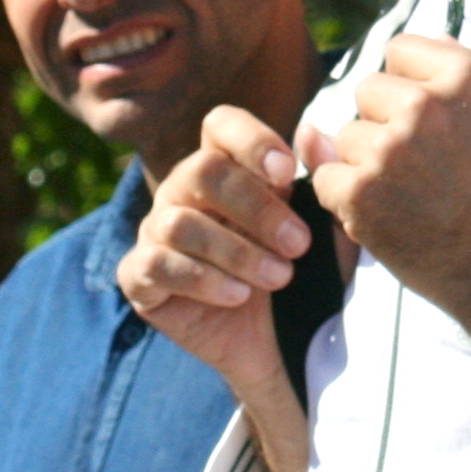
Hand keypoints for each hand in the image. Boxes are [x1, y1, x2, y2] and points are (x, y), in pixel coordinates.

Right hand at [120, 107, 316, 471]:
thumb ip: (325, 181)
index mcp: (227, 166)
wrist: (286, 346)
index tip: (288, 173)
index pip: (221, 124)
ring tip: (279, 278)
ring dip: (236, 252)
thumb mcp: (329, 232)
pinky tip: (238, 296)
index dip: (252, 141)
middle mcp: (183, 191)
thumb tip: (312, 131)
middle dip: (256, 208)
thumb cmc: (306, 278)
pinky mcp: (140, 277)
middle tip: (299, 245)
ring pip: (179, 222)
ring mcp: (156, 232)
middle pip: (202, 170)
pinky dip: (202, 280)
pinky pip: (155, 264)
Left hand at [312, 37, 470, 382]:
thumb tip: (434, 42)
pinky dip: (343, 195)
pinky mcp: (359, 193)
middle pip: (368, 90)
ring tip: (404, 190)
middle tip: (414, 158)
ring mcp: (386, 150)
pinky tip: (380, 209)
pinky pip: (325, 174)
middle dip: (384, 119)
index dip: (408, 81)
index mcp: (462, 78)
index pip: (400, 50)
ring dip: (365, 160)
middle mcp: (421, 106)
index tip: (421, 112)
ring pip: (345, 135)